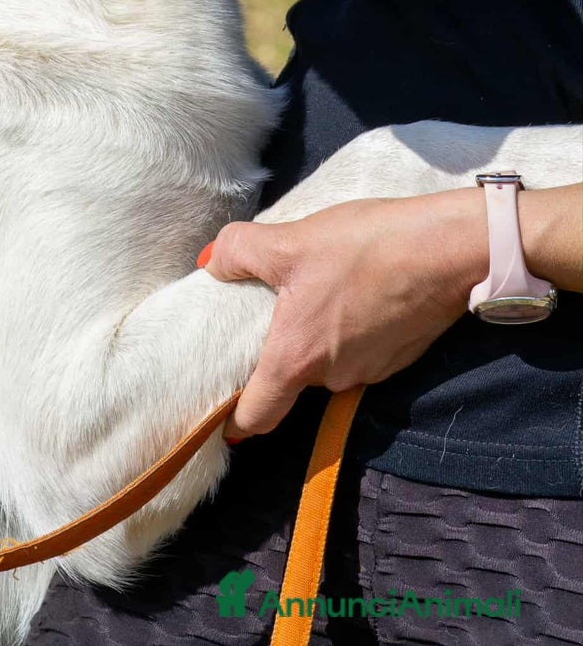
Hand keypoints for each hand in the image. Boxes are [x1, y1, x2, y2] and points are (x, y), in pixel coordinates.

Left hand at [201, 188, 488, 439]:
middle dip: (279, 353)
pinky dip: (348, 329)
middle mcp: (334, 378)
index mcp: (298, 360)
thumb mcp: (290, 241)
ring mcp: (372, 370)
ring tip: (315, 289)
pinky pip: (358, 351)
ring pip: (327, 363)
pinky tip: (352, 289)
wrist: (450, 251)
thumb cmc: (365, 248)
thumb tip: (211, 263)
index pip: (257, 417)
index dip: (234, 420)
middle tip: (270, 310)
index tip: (220, 412)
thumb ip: (239, 252)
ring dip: (316, 337)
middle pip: (292, 381)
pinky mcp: (399, 356)